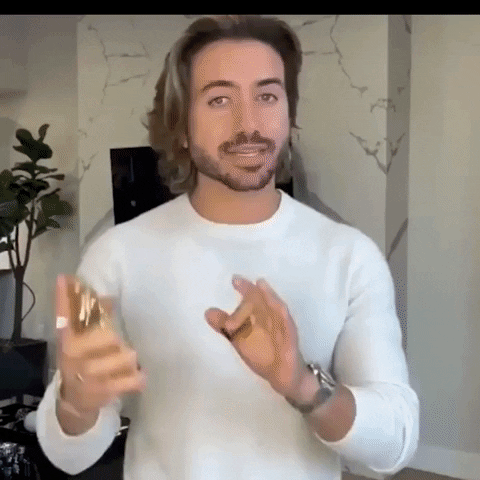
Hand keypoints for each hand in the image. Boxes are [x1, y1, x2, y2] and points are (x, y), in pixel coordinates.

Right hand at [56, 275, 146, 414]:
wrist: (73, 400)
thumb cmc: (81, 361)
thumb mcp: (81, 340)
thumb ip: (95, 318)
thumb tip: (109, 297)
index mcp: (68, 339)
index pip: (64, 315)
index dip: (64, 297)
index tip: (65, 278)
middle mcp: (73, 355)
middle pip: (107, 338)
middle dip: (116, 341)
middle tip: (117, 345)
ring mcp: (86, 376)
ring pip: (122, 359)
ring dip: (128, 360)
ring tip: (128, 362)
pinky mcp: (101, 392)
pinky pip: (128, 381)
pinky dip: (136, 379)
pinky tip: (139, 378)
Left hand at [205, 275, 307, 397]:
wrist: (282, 375)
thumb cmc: (261, 353)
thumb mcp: (238, 339)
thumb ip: (224, 326)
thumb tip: (207, 312)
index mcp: (258, 315)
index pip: (251, 299)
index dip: (244, 288)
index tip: (234, 279)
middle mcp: (270, 317)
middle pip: (261, 300)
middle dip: (251, 290)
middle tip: (238, 282)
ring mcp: (282, 326)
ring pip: (275, 307)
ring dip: (269, 296)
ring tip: (260, 285)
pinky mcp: (291, 338)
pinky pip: (288, 325)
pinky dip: (284, 316)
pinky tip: (280, 308)